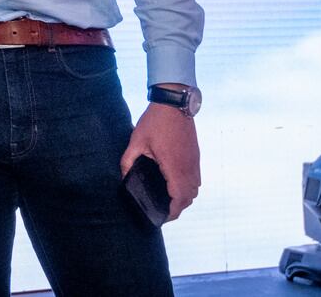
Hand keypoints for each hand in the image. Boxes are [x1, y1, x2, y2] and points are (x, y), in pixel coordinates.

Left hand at [121, 101, 200, 221]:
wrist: (174, 103)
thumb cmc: (155, 121)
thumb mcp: (136, 141)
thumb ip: (128, 160)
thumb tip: (123, 176)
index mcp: (174, 167)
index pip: (179, 198)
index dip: (173, 212)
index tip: (163, 217)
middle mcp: (188, 167)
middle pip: (190, 197)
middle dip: (179, 207)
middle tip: (164, 210)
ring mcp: (195, 161)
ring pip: (195, 188)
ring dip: (185, 197)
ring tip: (169, 199)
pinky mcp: (196, 155)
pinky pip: (196, 178)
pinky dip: (189, 186)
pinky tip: (175, 183)